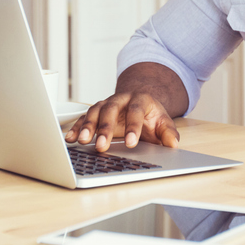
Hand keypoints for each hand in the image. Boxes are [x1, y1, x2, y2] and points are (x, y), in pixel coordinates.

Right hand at [63, 92, 180, 152]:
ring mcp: (106, 104)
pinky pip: (84, 118)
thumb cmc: (150, 116)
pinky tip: (71, 139)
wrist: (139, 104)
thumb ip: (168, 133)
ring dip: (87, 127)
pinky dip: (77, 128)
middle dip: (105, 128)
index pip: (135, 111)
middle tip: (101, 145)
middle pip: (110, 110)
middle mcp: (120, 99)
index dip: (133, 126)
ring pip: (94, 112)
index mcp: (139, 99)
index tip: (131, 143)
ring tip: (82, 141)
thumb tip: (173, 144)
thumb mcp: (163, 123)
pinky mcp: (95, 112)